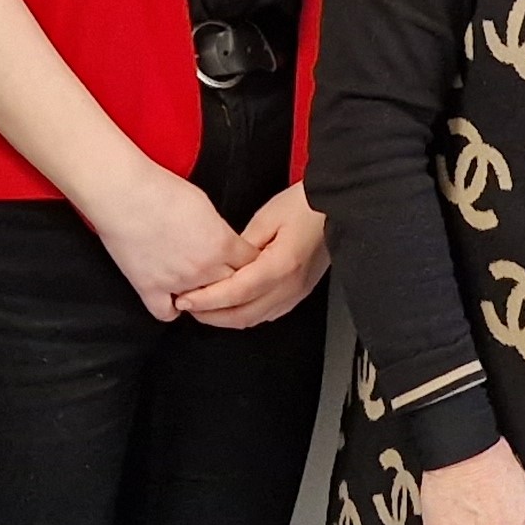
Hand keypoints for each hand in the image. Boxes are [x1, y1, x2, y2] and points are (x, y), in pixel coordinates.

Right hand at [73, 158, 255, 320]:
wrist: (124, 193)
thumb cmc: (160, 190)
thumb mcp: (205, 205)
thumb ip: (220, 231)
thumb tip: (223, 243)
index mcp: (221, 244)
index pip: (251, 265)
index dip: (250, 263)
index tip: (244, 263)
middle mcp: (203, 268)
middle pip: (232, 288)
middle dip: (231, 282)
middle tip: (223, 275)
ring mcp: (176, 282)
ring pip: (203, 305)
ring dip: (203, 297)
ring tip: (199, 285)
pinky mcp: (149, 288)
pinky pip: (167, 313)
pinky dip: (171, 308)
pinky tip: (172, 297)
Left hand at [173, 182, 330, 327]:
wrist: (338, 206)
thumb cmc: (307, 205)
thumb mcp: (267, 217)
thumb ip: (242, 246)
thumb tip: (222, 264)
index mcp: (281, 266)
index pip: (236, 293)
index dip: (207, 300)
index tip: (185, 299)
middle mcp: (290, 286)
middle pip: (243, 315)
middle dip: (211, 315)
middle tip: (188, 306)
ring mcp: (297, 292)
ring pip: (255, 319)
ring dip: (227, 318)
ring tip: (205, 307)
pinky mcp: (300, 292)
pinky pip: (268, 313)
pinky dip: (245, 314)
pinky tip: (232, 306)